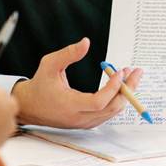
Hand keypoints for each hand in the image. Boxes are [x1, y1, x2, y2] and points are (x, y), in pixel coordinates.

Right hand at [14, 37, 142, 128]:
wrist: (29, 106)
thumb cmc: (39, 85)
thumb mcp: (49, 64)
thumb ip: (68, 53)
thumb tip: (86, 42)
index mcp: (69, 106)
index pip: (98, 102)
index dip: (112, 88)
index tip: (120, 72)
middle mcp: (79, 118)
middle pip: (111, 108)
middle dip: (127, 90)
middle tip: (136, 72)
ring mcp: (84, 123)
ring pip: (112, 112)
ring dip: (124, 93)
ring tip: (129, 74)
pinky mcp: (86, 123)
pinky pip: (108, 113)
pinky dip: (117, 99)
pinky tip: (120, 84)